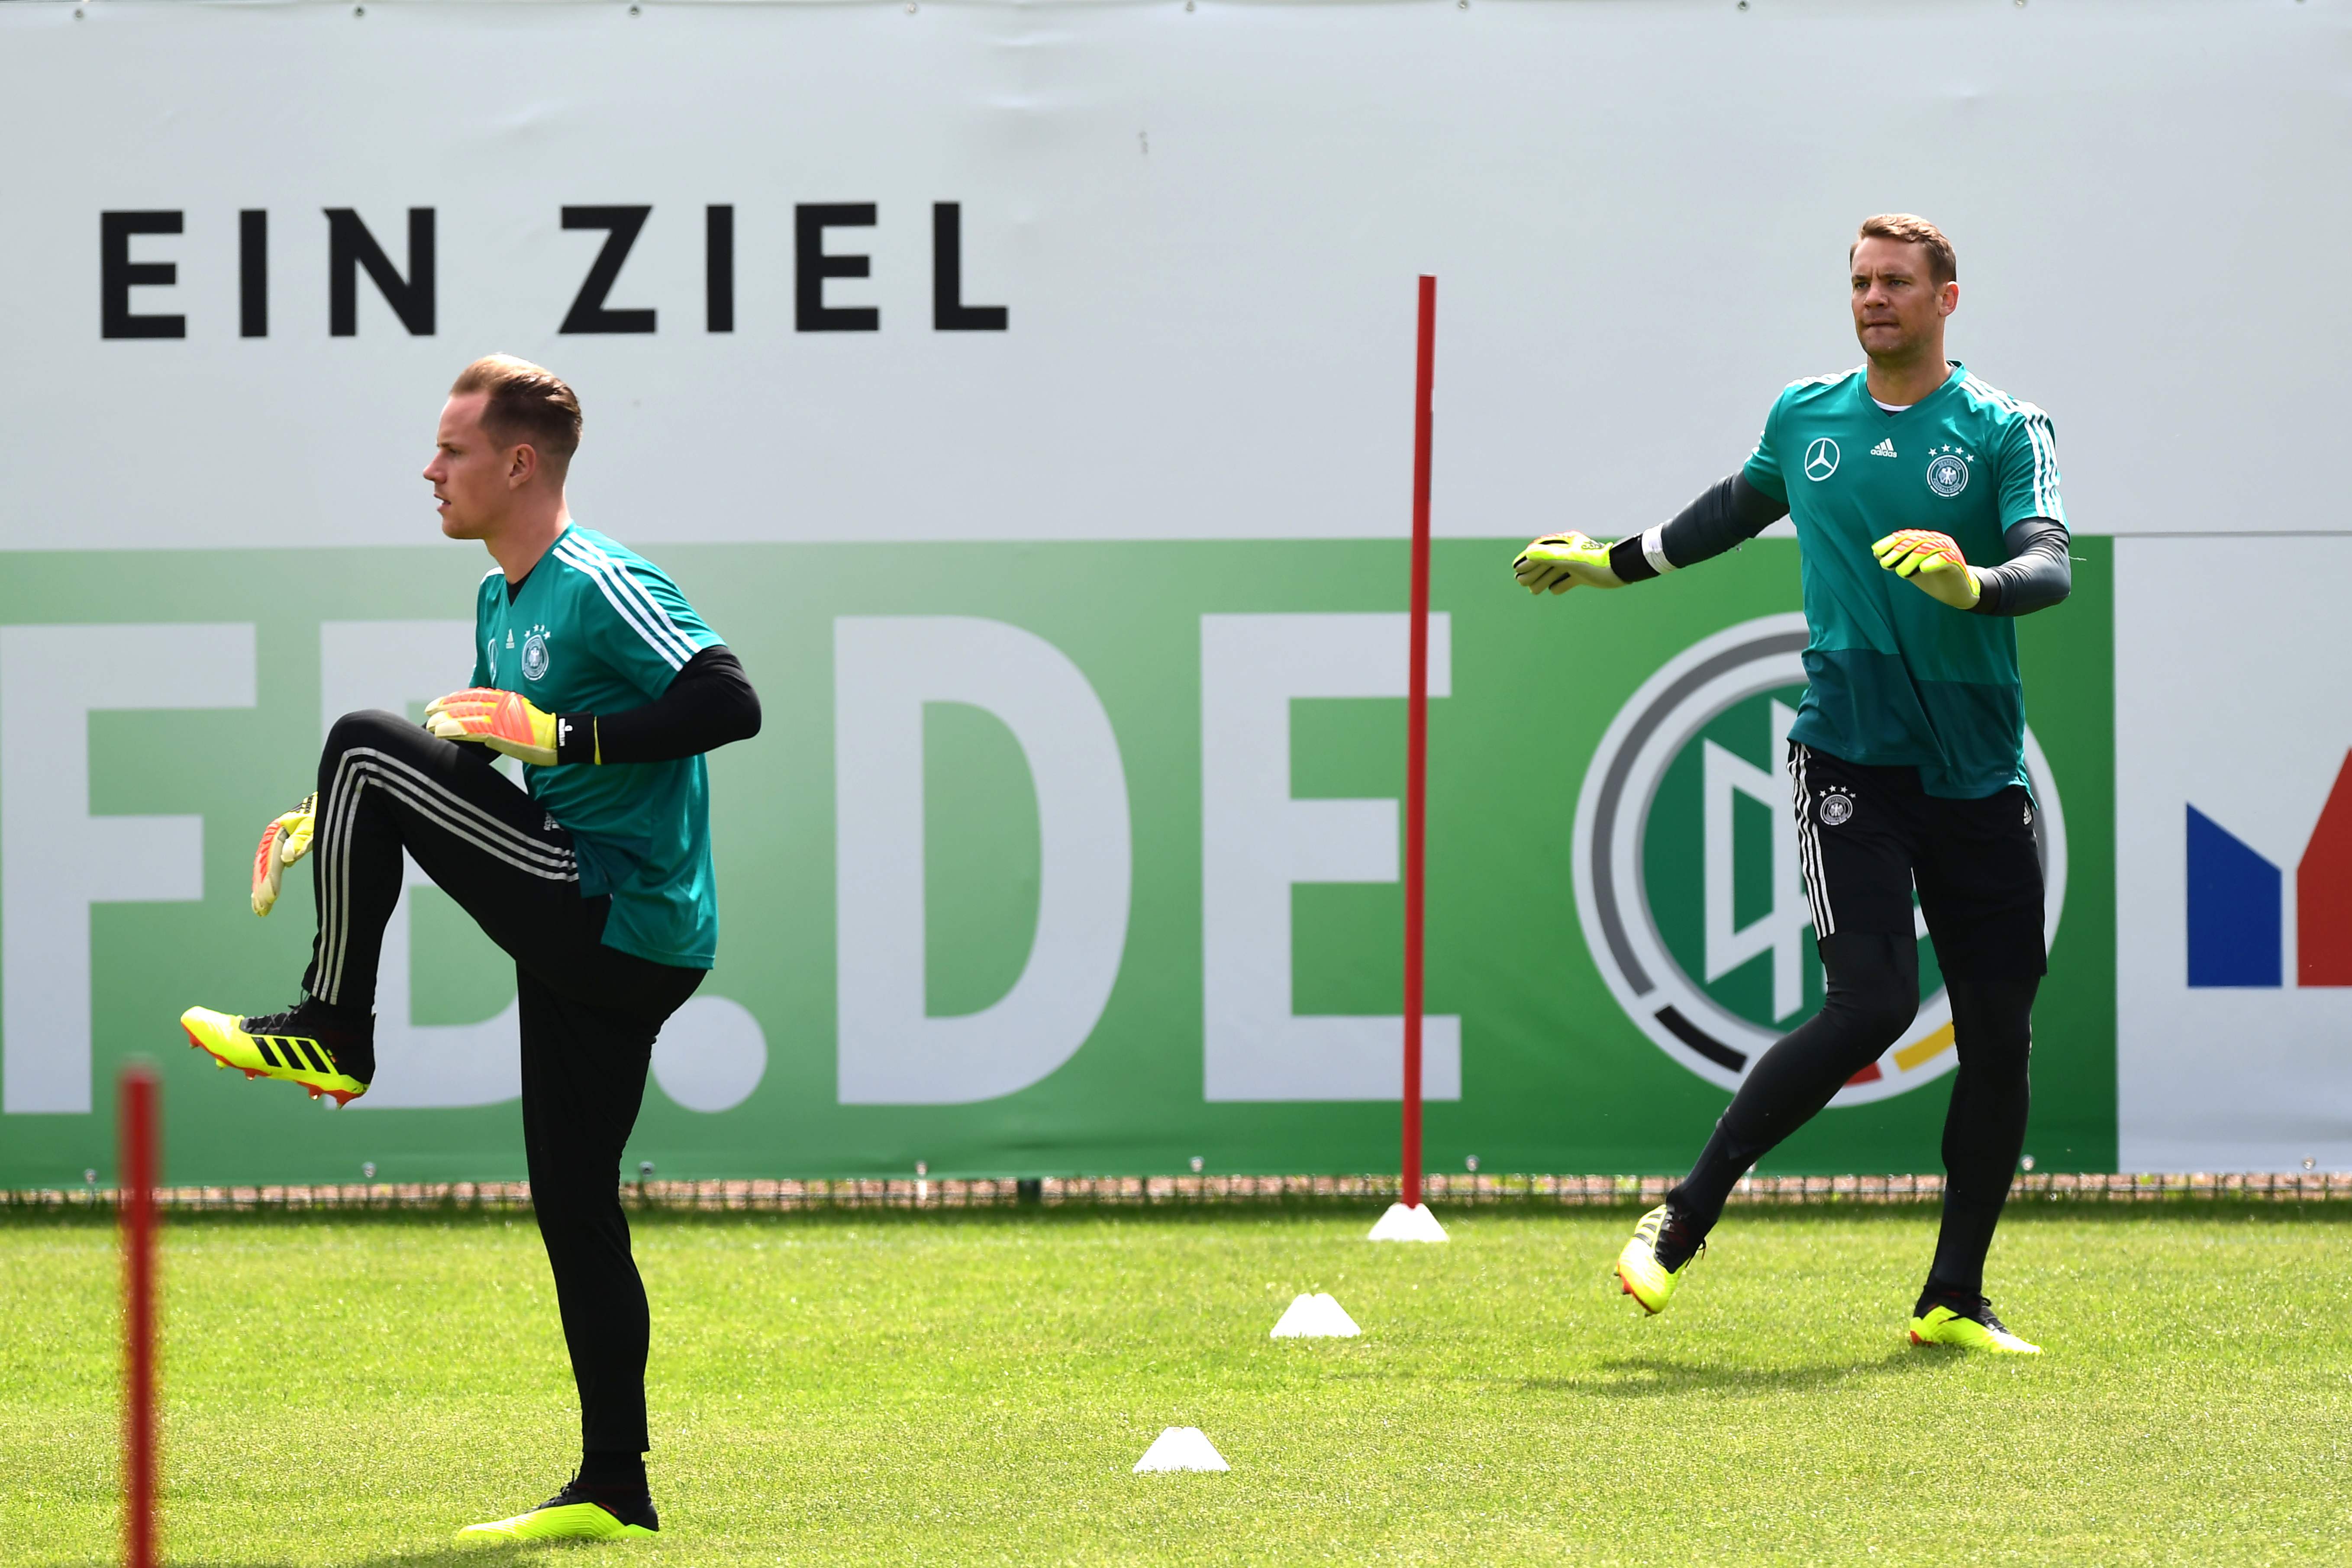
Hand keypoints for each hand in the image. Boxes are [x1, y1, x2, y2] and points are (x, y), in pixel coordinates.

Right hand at [251, 793, 315, 916]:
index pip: (272, 861)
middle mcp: (271, 839)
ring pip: (263, 870)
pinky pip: (269, 868)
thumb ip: (302, 839)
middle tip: (263, 910)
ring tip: (260, 910)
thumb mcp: (315, 824)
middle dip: (262, 889)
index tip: (271, 898)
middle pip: (263, 867)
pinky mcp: (280, 849)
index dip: (271, 880)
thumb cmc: (322, 813)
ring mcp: (274, 844)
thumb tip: (287, 859)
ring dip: (261, 890)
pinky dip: (266, 883)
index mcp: (277, 832)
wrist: (324, 804)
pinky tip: (264, 897)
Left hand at [425, 687, 560, 765]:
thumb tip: (490, 726)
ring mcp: (499, 717)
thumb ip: (505, 718)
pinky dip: (453, 729)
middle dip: (445, 706)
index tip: (442, 702)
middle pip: (466, 703)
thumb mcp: (523, 719)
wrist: (561, 738)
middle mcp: (500, 704)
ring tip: (430, 724)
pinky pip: (470, 729)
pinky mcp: (499, 732)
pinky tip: (441, 732)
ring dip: (445, 719)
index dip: (456, 698)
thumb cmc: (546, 734)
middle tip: (429, 711)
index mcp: (506, 699)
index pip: (475, 695)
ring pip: (465, 714)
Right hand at [1512, 532, 1624, 594]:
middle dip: (1533, 572)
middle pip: (1547, 561)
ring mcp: (1578, 563)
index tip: (1517, 569)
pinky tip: (1554, 591)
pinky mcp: (1585, 574)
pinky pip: (1570, 579)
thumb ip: (1548, 556)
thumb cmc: (1595, 562)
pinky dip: (1561, 584)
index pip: (1542, 549)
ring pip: (1556, 571)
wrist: (1621, 570)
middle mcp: (1570, 551)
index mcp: (1566, 543)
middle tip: (1521, 582)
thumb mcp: (1569, 559)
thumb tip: (1528, 554)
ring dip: (1544, 580)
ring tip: (1533, 591)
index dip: (1528, 559)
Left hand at [1872, 529, 1980, 610]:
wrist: (1957, 592)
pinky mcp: (1957, 563)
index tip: (1877, 551)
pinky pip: (1946, 559)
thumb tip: (1876, 551)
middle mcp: (1938, 541)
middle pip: (1916, 541)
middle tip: (1885, 564)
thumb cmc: (1933, 578)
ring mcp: (1949, 551)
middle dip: (1899, 551)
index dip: (1892, 542)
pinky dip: (1934, 562)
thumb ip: (1897, 559)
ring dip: (1912, 559)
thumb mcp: (1911, 568)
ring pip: (1928, 549)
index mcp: (1926, 540)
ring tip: (1901, 572)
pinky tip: (1923, 568)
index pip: (1907, 536)